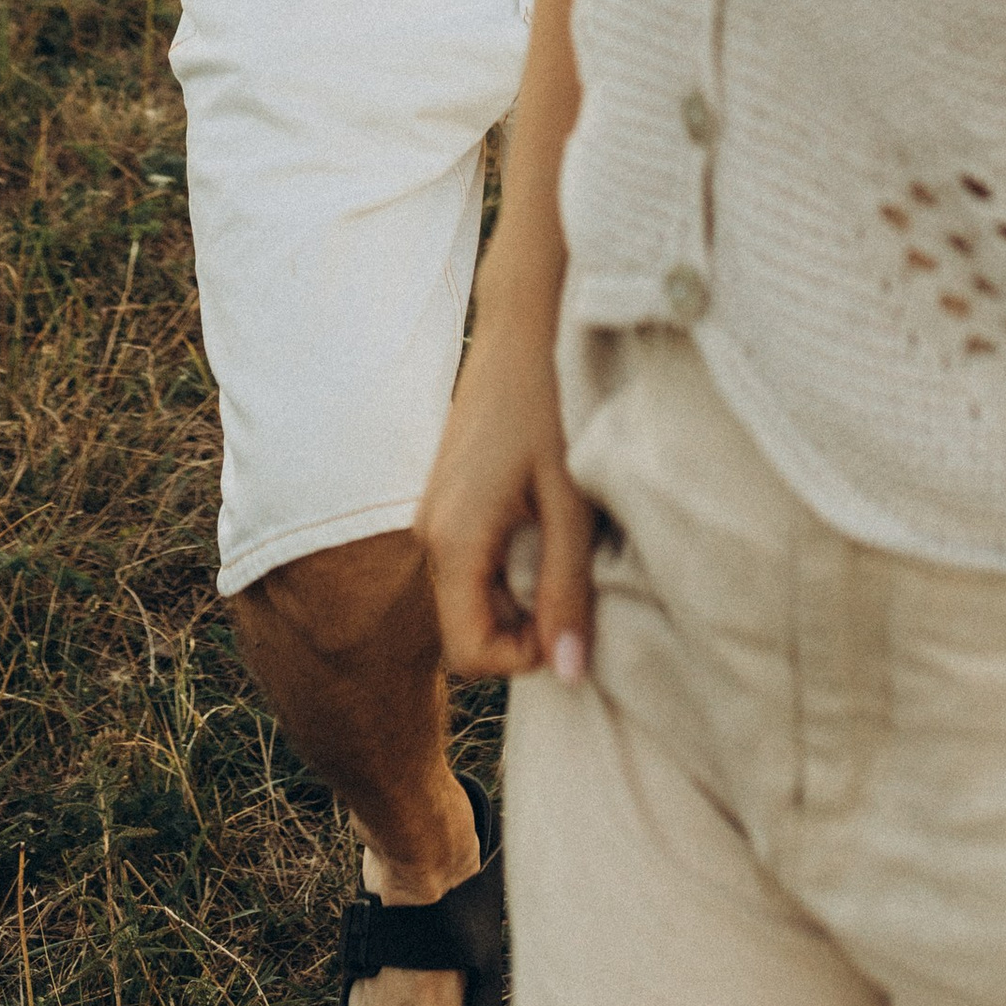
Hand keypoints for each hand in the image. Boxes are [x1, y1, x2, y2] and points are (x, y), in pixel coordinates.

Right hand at [416, 315, 600, 683]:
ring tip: (564, 551)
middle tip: (575, 586)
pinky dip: (508, 567)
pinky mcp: (446, 500)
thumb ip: (567, 590)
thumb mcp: (570, 502)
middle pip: (467, 629)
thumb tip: (571, 675)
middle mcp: (430, 535)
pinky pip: (470, 563)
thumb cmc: (550, 405)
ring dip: (518, 597)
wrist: (520, 330)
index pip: (469, 653)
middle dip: (523, 630)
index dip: (524, 658)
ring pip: (470, 597)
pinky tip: (545, 527)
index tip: (570, 622)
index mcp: (454, 541)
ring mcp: (433, 516)